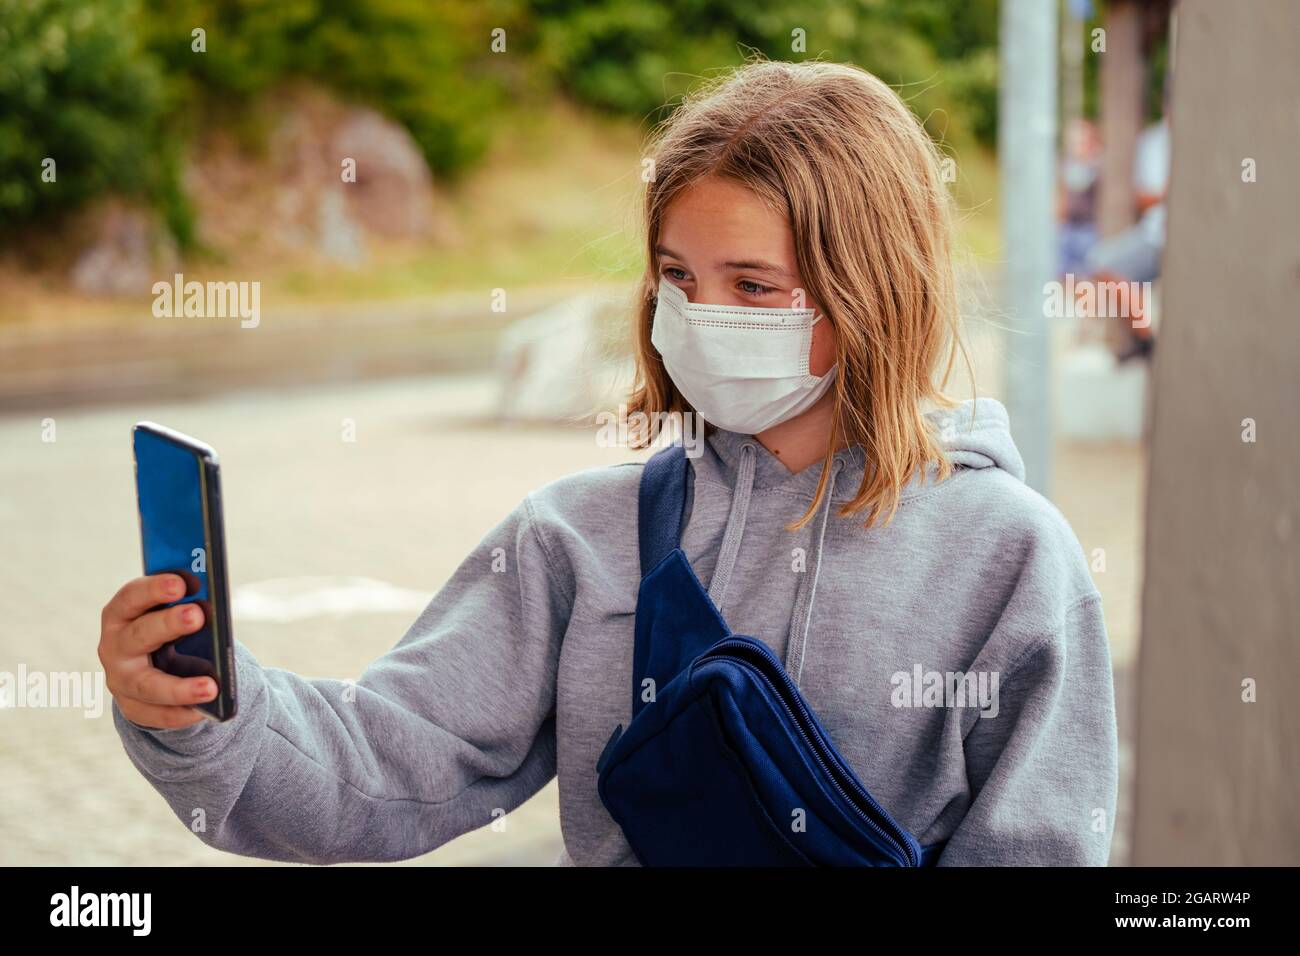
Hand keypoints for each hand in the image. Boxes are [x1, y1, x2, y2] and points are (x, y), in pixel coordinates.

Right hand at [99, 573, 217, 729]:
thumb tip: (213, 602)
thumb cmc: (169, 628)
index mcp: (121, 613)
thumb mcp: (172, 612)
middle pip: (139, 635)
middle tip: (198, 615)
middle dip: (168, 624)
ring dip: (179, 687)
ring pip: (147, 685)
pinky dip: (182, 713)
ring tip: (211, 687)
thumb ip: (186, 604)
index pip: (131, 597)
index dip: (153, 589)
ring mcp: (120, 680)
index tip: (181, 582)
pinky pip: (157, 715)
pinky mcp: (133, 707)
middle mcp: (115, 646)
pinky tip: (205, 711)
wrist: (155, 666)